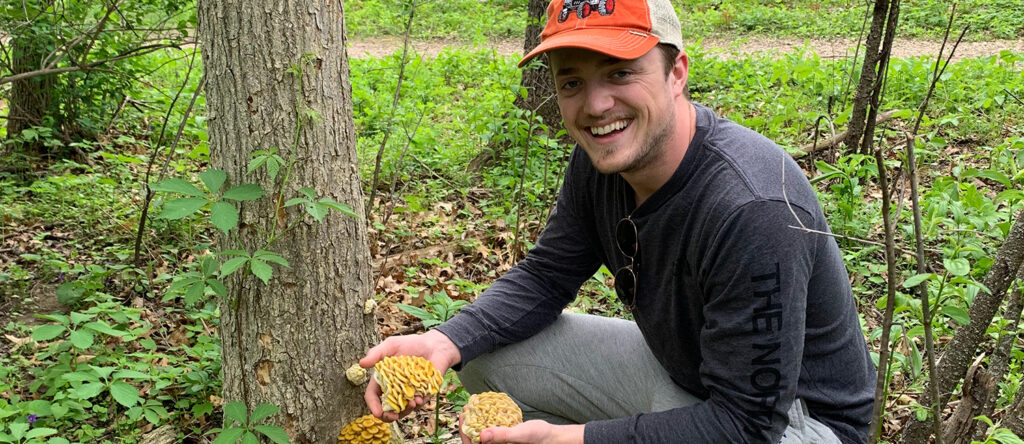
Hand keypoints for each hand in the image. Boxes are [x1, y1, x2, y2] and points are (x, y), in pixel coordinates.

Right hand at [360, 329, 460, 420]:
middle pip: (386, 409)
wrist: (434, 345)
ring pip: (402, 411)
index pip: (373, 396)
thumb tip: (361, 364)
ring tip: (411, 403)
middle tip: (393, 416)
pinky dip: (417, 405)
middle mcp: (394, 390)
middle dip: (388, 416)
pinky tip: (419, 399)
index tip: (377, 412)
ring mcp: (408, 394)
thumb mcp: (392, 345)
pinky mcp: (422, 394)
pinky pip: (418, 405)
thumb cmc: (410, 344)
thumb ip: (377, 353)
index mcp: (383, 380)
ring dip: (405, 411)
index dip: (373, 405)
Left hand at [459, 418, 584, 443]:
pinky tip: (485, 410)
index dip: (464, 432)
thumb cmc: (538, 438)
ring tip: (473, 407)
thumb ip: (502, 436)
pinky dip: (485, 422)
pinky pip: (490, 432)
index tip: (463, 416)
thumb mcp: (520, 435)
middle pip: (475, 440)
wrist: (551, 437)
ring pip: (482, 435)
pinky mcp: (503, 440)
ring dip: (476, 422)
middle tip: (466, 409)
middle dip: (468, 425)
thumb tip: (482, 435)